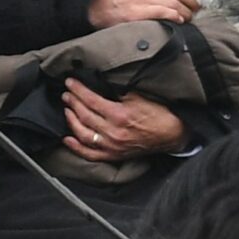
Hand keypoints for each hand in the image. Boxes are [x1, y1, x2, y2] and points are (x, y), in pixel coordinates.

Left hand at [63, 81, 185, 162]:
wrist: (171, 134)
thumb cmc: (158, 113)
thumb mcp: (138, 96)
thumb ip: (117, 92)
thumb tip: (99, 84)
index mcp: (119, 115)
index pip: (91, 100)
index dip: (78, 90)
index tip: (69, 83)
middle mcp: (113, 132)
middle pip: (84, 116)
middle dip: (72, 102)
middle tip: (66, 94)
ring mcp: (112, 146)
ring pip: (83, 135)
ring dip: (71, 121)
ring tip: (67, 110)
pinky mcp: (113, 155)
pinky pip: (90, 154)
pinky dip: (76, 147)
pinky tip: (67, 139)